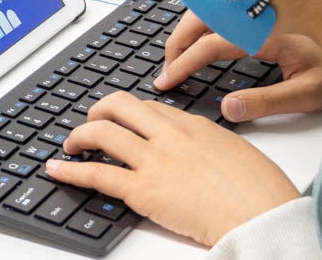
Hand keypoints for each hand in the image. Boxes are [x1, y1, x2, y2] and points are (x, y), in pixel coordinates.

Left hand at [45, 92, 299, 245]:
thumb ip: (208, 144)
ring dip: (78, 136)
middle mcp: (169, 134)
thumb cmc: (261, 191)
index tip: (120, 118)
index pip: (149, 107)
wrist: (264, 215)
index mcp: (193, 124)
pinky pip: (97, 174)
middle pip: (119, 106)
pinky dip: (70, 171)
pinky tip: (57, 169)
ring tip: (70, 145)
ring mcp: (154, 160)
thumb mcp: (235, 152)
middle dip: (98, 110)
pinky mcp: (144, 190)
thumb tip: (196, 151)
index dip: (128, 112)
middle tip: (90, 122)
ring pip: (102, 132)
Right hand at [154, 11, 321, 121]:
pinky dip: (200, 24)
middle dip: (177, 41)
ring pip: (209, 9)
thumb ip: (267, 101)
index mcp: (269, 29)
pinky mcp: (260, 11)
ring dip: (186, 30)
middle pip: (203, 16)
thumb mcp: (307, 94)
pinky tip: (196, 41)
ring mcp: (259, 8)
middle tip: (165, 70)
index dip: (185, 61)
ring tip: (176, 57)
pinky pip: (220, 10)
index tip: (167, 80)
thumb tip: (227, 107)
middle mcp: (260, 12)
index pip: (214, 42)